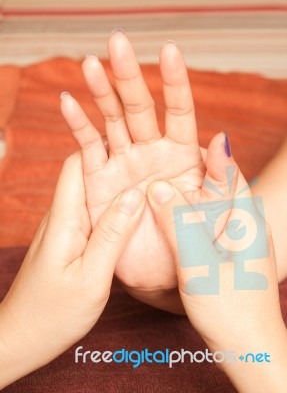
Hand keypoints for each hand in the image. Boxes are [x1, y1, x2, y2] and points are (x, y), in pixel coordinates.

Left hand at [0, 152, 144, 388]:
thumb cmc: (54, 314)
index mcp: (64, 220)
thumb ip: (113, 235)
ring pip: (90, 193)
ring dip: (115, 184)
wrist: (22, 337)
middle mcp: (61, 217)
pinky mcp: (67, 240)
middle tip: (149, 155)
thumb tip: (134, 195)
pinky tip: (131, 212)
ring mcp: (63, 228)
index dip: (100, 144)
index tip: (130, 136)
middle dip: (114, 161)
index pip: (77, 164)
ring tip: (147, 177)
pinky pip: (90, 213)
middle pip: (85, 174)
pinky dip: (111, 207)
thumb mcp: (91, 278)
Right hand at [61, 31, 203, 312]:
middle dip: (129, 76)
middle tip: (117, 43)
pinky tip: (69, 103)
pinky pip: (88, 150)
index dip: (176, 82)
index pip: (180, 111)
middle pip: (140, 108)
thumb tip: (220, 140)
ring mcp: (125, 166)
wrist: (171, 276)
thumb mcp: (220, 212)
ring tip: (89, 65)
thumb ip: (221, 177)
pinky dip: (78, 126)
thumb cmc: (202, 244)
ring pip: (111, 121)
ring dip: (101, 93)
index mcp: (183, 156)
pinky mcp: (101, 183)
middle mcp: (151, 154)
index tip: (169, 52)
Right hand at [147, 132, 286, 391]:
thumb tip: (157, 189)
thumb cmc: (231, 311)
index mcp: (245, 221)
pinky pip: (203, 222)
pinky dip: (185, 213)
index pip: (230, 174)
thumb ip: (178, 224)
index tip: (188, 135)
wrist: (249, 347)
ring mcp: (234, 238)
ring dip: (187, 191)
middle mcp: (243, 224)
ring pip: (209, 204)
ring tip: (160, 180)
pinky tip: (168, 214)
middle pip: (218, 184)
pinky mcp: (224, 252)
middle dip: (194, 167)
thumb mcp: (199, 265)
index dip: (210, 152)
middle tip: (164, 152)